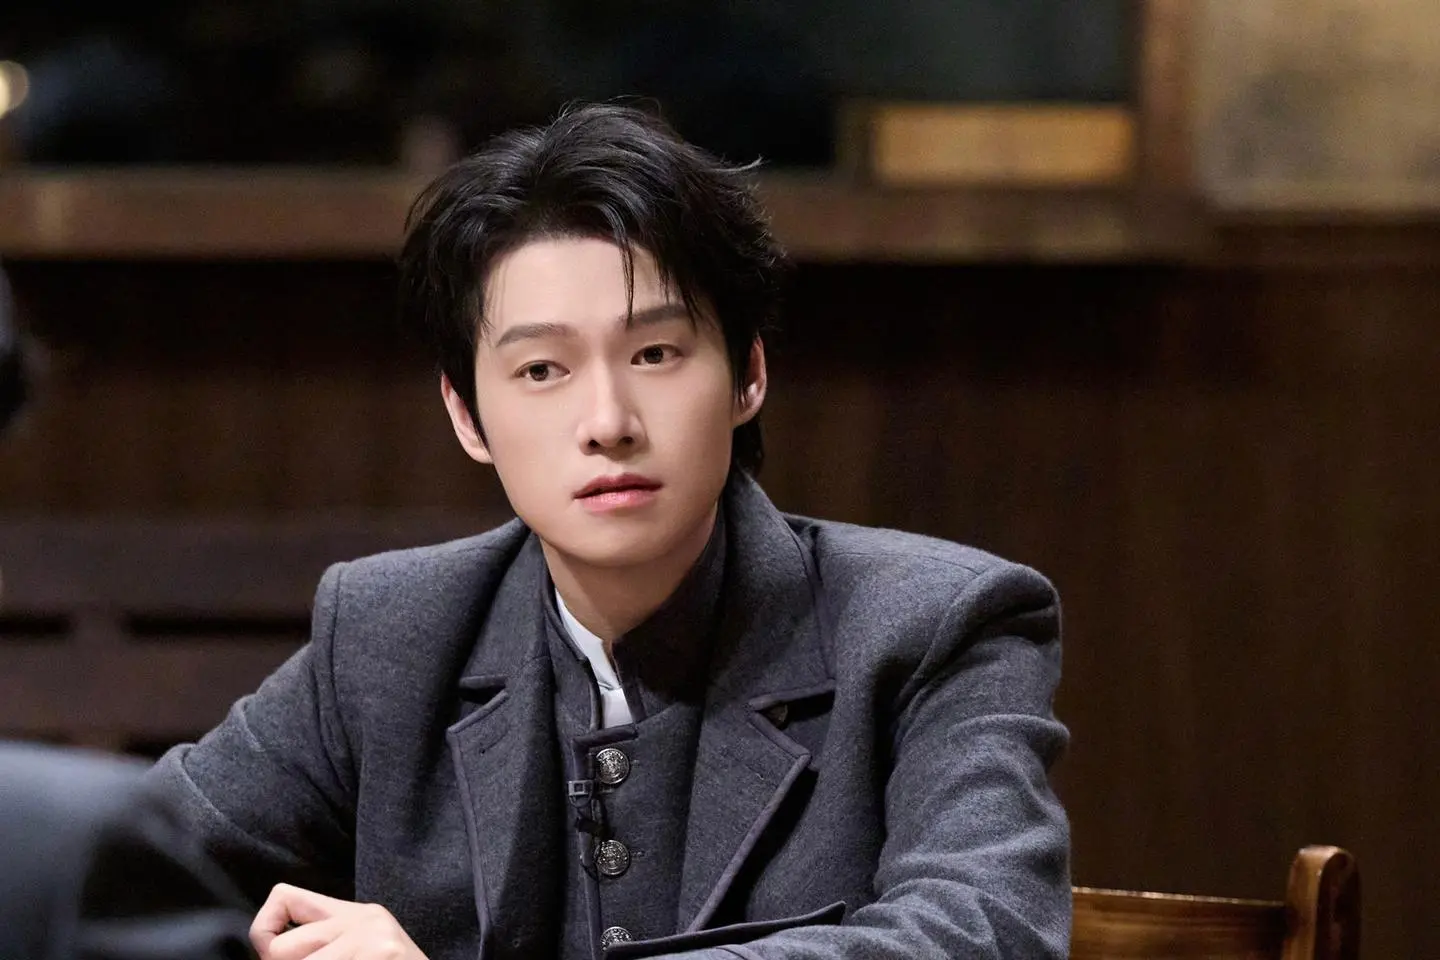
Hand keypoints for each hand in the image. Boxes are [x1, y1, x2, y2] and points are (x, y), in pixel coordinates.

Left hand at [251, 883, 428, 959]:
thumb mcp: (363, 950)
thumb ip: (324, 944)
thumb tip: (268, 953)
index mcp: (356, 914)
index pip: (284, 897)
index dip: (264, 929)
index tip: (272, 956)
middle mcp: (363, 921)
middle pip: (279, 949)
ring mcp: (373, 943)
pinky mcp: (381, 956)